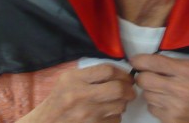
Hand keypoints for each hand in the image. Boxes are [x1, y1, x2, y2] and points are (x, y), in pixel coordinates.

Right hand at [18, 63, 135, 122]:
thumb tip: (116, 72)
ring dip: (123, 103)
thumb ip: (89, 74)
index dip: (122, 72)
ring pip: (119, 106)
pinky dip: (115, 116)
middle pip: (118, 89)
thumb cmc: (58, 101)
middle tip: (130, 89)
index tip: (126, 76)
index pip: (107, 71)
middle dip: (129, 88)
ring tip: (118, 101)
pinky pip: (115, 120)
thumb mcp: (67, 80)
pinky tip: (108, 114)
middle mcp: (80, 96)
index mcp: (74, 80)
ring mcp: (87, 115)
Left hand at [130, 54, 188, 122]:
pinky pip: (152, 109)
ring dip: (151, 91)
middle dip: (143, 76)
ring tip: (165, 91)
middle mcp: (182, 88)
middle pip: (144, 79)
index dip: (140, 60)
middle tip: (149, 75)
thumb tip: (150, 61)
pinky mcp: (172, 120)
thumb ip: (176, 65)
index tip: (135, 59)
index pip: (155, 62)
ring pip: (147, 94)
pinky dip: (156, 105)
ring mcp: (176, 107)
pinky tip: (169, 103)